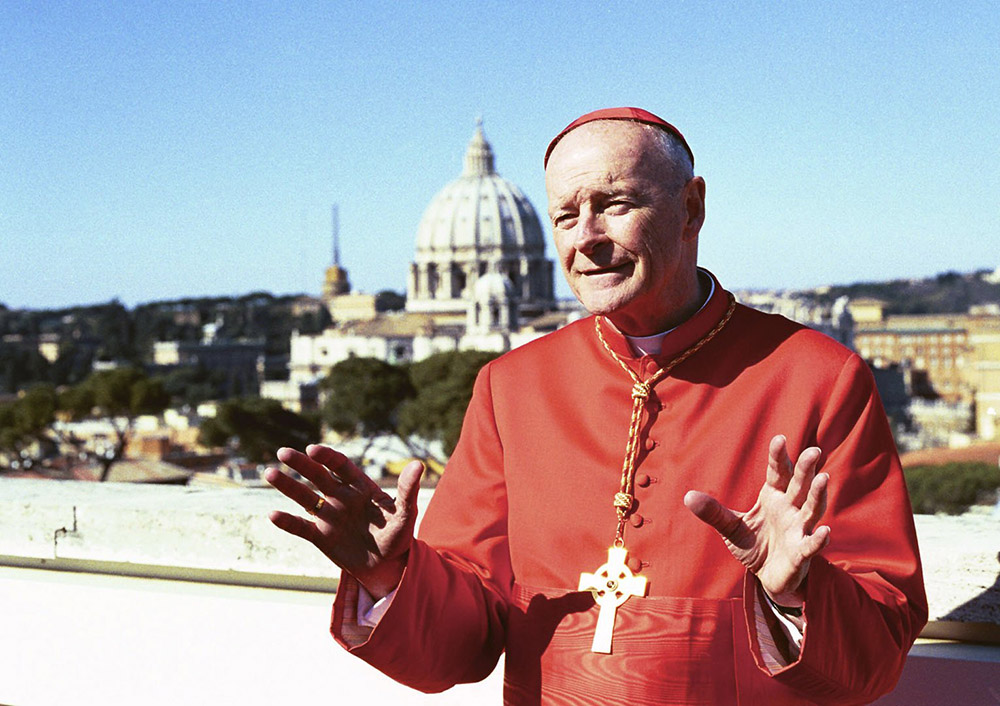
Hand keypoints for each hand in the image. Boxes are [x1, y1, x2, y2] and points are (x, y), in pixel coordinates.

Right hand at [265, 444, 423, 598]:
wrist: (387, 566)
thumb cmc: (398, 536)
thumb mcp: (406, 514)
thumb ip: (408, 490)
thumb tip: (418, 464)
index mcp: (360, 487)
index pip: (341, 466)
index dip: (327, 457)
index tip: (313, 450)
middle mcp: (341, 497)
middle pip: (318, 477)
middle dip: (301, 465)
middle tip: (283, 453)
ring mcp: (329, 516)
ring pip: (305, 497)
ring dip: (288, 486)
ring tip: (269, 473)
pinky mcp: (321, 536)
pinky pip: (302, 527)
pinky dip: (288, 522)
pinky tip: (272, 514)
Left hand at [683, 435, 829, 606]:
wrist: (766, 576)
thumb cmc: (754, 545)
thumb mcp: (731, 527)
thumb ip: (714, 512)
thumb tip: (687, 496)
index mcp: (774, 497)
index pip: (778, 473)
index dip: (779, 457)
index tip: (779, 439)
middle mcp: (790, 509)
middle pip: (800, 485)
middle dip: (806, 469)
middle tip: (814, 450)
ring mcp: (798, 530)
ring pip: (812, 509)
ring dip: (818, 495)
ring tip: (824, 478)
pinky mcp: (801, 553)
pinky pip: (811, 545)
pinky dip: (818, 539)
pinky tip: (825, 531)